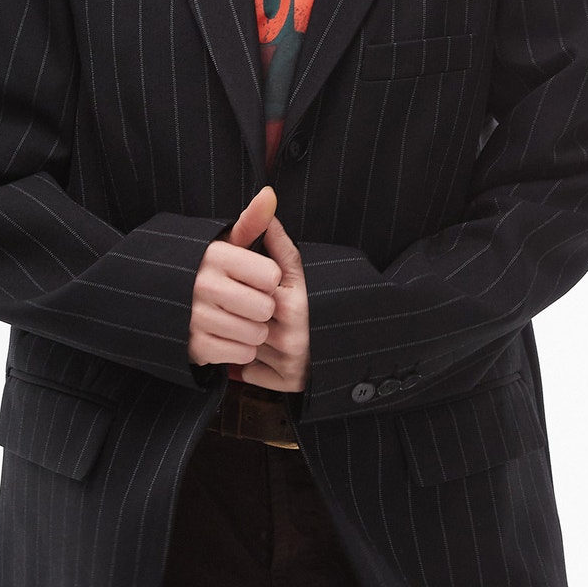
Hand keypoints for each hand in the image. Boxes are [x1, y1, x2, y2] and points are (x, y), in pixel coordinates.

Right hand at [188, 187, 281, 367]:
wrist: (165, 302)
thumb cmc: (211, 270)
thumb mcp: (228, 244)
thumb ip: (252, 222)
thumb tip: (270, 193)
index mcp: (214, 255)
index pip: (271, 275)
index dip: (269, 279)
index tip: (255, 278)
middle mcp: (202, 284)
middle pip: (265, 307)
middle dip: (263, 308)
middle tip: (247, 302)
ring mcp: (195, 317)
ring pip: (256, 333)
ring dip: (254, 331)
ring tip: (239, 319)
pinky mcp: (194, 346)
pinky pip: (241, 353)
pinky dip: (240, 349)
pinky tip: (228, 337)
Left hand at [239, 215, 309, 393]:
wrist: (349, 348)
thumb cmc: (323, 303)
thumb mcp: (303, 273)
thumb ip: (280, 245)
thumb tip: (267, 204)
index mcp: (293, 301)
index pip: (247, 291)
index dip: (239, 289)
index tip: (239, 288)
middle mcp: (291, 332)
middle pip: (240, 320)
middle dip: (238, 316)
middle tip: (240, 312)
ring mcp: (289, 360)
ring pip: (241, 344)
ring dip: (241, 339)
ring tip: (249, 331)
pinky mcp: (285, 381)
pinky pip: (247, 372)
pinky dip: (247, 365)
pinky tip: (259, 355)